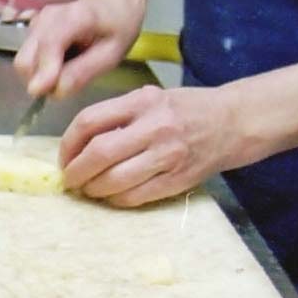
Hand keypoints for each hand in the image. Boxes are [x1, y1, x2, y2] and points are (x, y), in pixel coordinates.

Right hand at [13, 0, 145, 99]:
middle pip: (26, 59)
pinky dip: (40, 69)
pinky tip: (62, 62)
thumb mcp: (111, 54)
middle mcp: (47, 17)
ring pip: (24, 62)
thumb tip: (55, 91)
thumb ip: (83, 73)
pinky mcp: (31, 30)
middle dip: (39, 81)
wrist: (111, 1)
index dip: (43, 71)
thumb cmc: (116, 28)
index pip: (49, 44)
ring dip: (40, 77)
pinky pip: (27, 59)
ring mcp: (36, 22)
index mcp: (75, 17)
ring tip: (68, 71)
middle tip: (65, 85)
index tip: (41, 93)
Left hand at [60, 84, 255, 207]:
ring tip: (89, 189)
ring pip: (114, 181)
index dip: (68, 144)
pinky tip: (113, 195)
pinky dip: (116, 200)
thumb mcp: (151, 97)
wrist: (233, 122)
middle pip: (98, 154)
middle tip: (70, 179)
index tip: (64, 157)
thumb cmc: (185, 109)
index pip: (89, 122)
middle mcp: (154, 127)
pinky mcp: (178, 180)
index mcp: (142, 101)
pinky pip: (135, 197)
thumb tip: (78, 144)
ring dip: (93, 189)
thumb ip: (118, 114)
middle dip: (76, 172)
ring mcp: (168, 156)